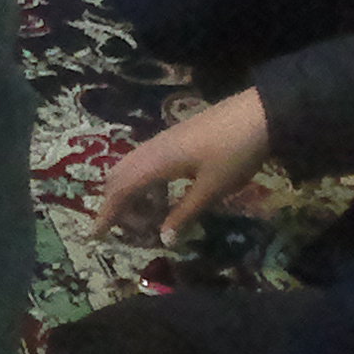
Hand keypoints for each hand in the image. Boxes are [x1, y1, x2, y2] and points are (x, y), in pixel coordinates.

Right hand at [94, 87, 271, 242]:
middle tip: (131, 229)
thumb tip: (163, 239)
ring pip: (131, 168)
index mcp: (154, 163)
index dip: (107, 213)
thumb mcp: (211, 190)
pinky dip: (145, 183)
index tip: (96, 234)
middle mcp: (150, 150)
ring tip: (151, 216)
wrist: (257, 114)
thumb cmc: (234, 154)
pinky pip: (145, 162)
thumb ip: (184, 213)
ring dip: (132, 193)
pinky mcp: (172, 139)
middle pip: (118, 176)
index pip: (120, 190)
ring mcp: (160, 142)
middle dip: (117, 204)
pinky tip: (165, 195)